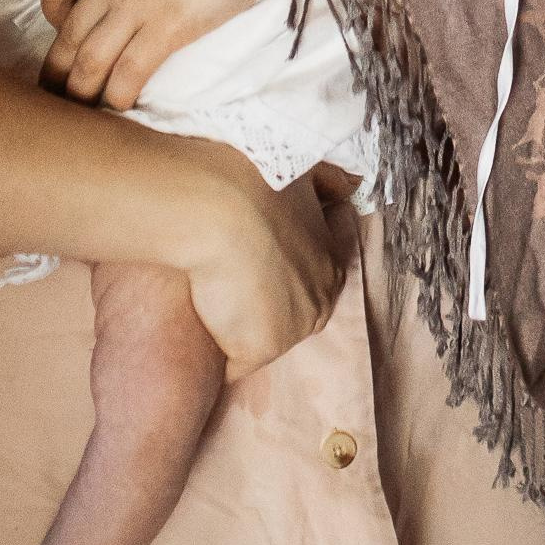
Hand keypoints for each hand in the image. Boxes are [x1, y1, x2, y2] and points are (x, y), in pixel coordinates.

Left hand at [38, 0, 332, 109]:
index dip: (51, 12)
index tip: (61, 29)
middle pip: (67, 34)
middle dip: (56, 71)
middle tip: (55, 93)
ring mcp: (136, 3)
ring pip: (89, 61)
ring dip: (80, 93)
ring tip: (79, 114)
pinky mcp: (166, 28)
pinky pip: (128, 73)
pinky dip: (117, 96)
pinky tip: (119, 106)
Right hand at [183, 160, 338, 380]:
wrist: (221, 206)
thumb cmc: (254, 183)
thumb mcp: (303, 180)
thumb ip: (325, 189)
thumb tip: (344, 185)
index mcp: (331, 264)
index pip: (303, 283)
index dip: (271, 274)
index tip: (246, 262)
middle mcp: (321, 300)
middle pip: (286, 315)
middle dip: (258, 304)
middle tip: (224, 280)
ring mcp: (293, 330)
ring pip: (259, 338)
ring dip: (236, 326)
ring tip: (208, 299)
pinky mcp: (259, 350)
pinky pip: (233, 364)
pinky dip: (215, 350)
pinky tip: (199, 326)